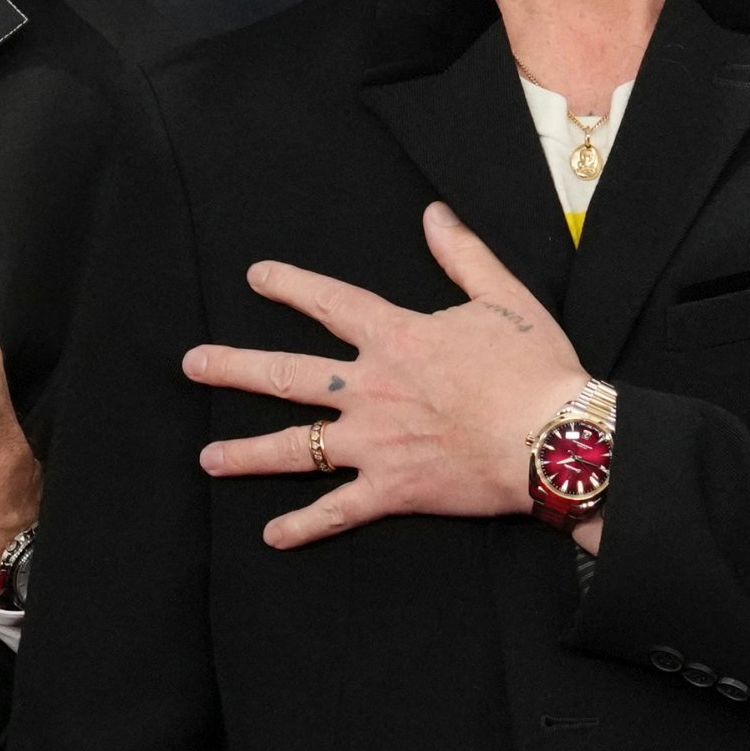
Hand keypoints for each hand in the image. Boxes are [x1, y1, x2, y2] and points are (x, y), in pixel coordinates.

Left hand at [187, 202, 593, 551]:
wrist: (556, 440)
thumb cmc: (536, 370)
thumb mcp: (504, 298)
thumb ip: (463, 256)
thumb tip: (435, 215)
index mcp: (396, 337)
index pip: (328, 303)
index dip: (289, 286)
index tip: (255, 277)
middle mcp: (371, 387)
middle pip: (287, 375)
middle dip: (234, 368)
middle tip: (193, 365)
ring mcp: (375, 441)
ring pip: (296, 446)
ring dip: (247, 452)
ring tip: (208, 458)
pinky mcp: (392, 489)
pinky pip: (336, 512)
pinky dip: (303, 527)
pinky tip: (271, 535)